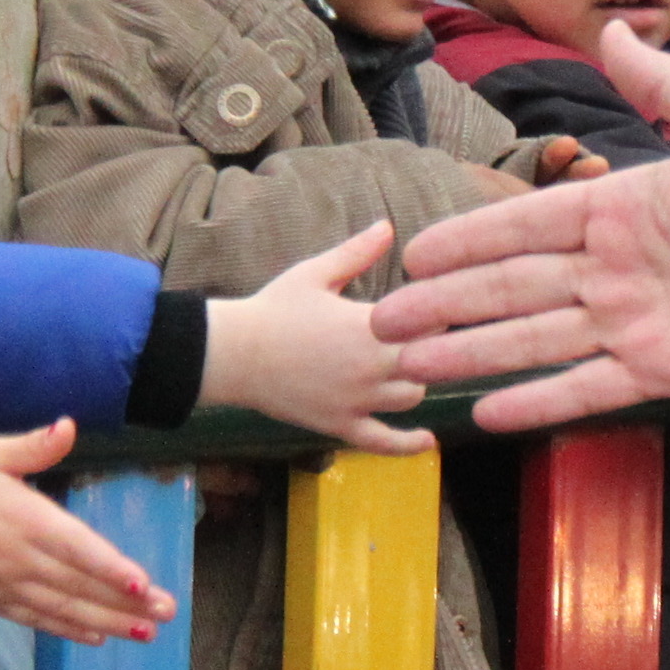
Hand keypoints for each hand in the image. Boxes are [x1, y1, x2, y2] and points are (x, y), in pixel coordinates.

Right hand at [0, 424, 171, 644]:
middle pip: (79, 584)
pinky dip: (67, 629)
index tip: (142, 583)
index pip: (76, 548)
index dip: (109, 568)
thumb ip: (35, 446)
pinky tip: (99, 636)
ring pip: (62, 608)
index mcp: (24, 519)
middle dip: (126, 601)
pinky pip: (35, 618)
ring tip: (146, 632)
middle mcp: (17, 557)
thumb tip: (68, 425)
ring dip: (106, 621)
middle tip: (168, 611)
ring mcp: (3, 584)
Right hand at [200, 223, 431, 452]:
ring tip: (409, 368)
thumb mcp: (315, 273)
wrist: (233, 353)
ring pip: (413, 395)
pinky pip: (383, 441)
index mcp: (370, 323)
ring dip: (417, 381)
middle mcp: (371, 364)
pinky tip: (428, 442)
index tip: (432, 306)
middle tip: (423, 336)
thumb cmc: (273, 308)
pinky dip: (408, 445)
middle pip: (430, 358)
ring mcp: (357, 399)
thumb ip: (357, 252)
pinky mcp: (340, 424)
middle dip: (432, 347)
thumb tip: (388, 225)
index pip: (430, 320)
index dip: (436, 313)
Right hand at [379, 22, 669, 431]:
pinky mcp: (665, 370)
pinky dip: (539, 401)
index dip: (469, 240)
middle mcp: (617, 268)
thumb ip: (667, 86)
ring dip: (472, 353)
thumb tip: (615, 27)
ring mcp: (636, 322)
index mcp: (624, 209)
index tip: (412, 253)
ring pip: (535, 341)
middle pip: (513, 289)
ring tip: (411, 365)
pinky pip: (589, 386)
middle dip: (446, 305)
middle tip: (382, 322)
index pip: (526, 226)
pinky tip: (487, 413)